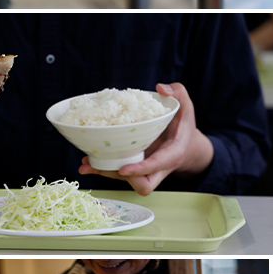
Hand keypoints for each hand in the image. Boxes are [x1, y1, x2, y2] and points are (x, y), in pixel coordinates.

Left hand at [82, 82, 211, 195]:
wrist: (186, 144)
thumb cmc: (183, 124)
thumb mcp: (185, 105)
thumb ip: (178, 92)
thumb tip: (160, 88)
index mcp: (173, 153)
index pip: (158, 165)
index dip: (141, 169)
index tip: (124, 169)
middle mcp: (160, 167)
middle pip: (143, 184)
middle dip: (122, 178)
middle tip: (101, 165)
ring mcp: (147, 171)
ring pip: (128, 181)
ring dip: (106, 173)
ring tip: (87, 164)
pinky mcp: (136, 168)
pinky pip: (120, 174)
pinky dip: (103, 169)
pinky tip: (88, 161)